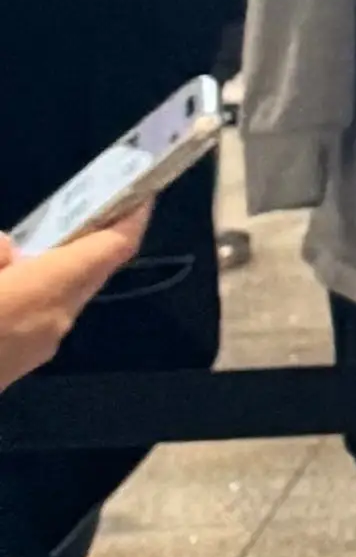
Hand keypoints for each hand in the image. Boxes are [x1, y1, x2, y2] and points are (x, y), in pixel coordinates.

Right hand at [0, 205, 150, 393]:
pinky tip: (3, 283)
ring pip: (56, 294)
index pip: (112, 249)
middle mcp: (54, 322)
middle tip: (77, 206)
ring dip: (45, 267)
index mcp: (46, 292)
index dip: (132, 215)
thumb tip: (8, 252)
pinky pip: (32, 315)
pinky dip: (25, 291)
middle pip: (88, 271)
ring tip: (21, 247)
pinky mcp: (14, 366)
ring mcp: (34, 350)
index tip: (141, 190)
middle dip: (85, 238)